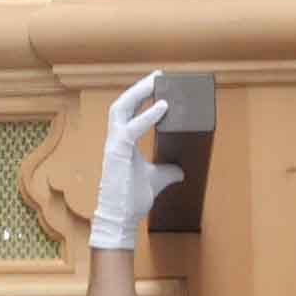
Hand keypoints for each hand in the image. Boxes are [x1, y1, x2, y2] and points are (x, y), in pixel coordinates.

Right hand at [89, 72, 185, 252]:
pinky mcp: (118, 153)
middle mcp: (115, 139)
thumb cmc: (130, 199)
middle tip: (159, 76)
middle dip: (139, 87)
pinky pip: (132, 129)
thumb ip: (167, 171)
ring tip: (156, 82)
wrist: (120, 219)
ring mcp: (114, 145)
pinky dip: (147, 116)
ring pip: (121, 108)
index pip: (127, 111)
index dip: (139, 95)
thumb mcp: (155, 180)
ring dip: (139, 93)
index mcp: (121, 142)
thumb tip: (181, 169)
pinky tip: (162, 107)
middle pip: (122, 103)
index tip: (156, 83)